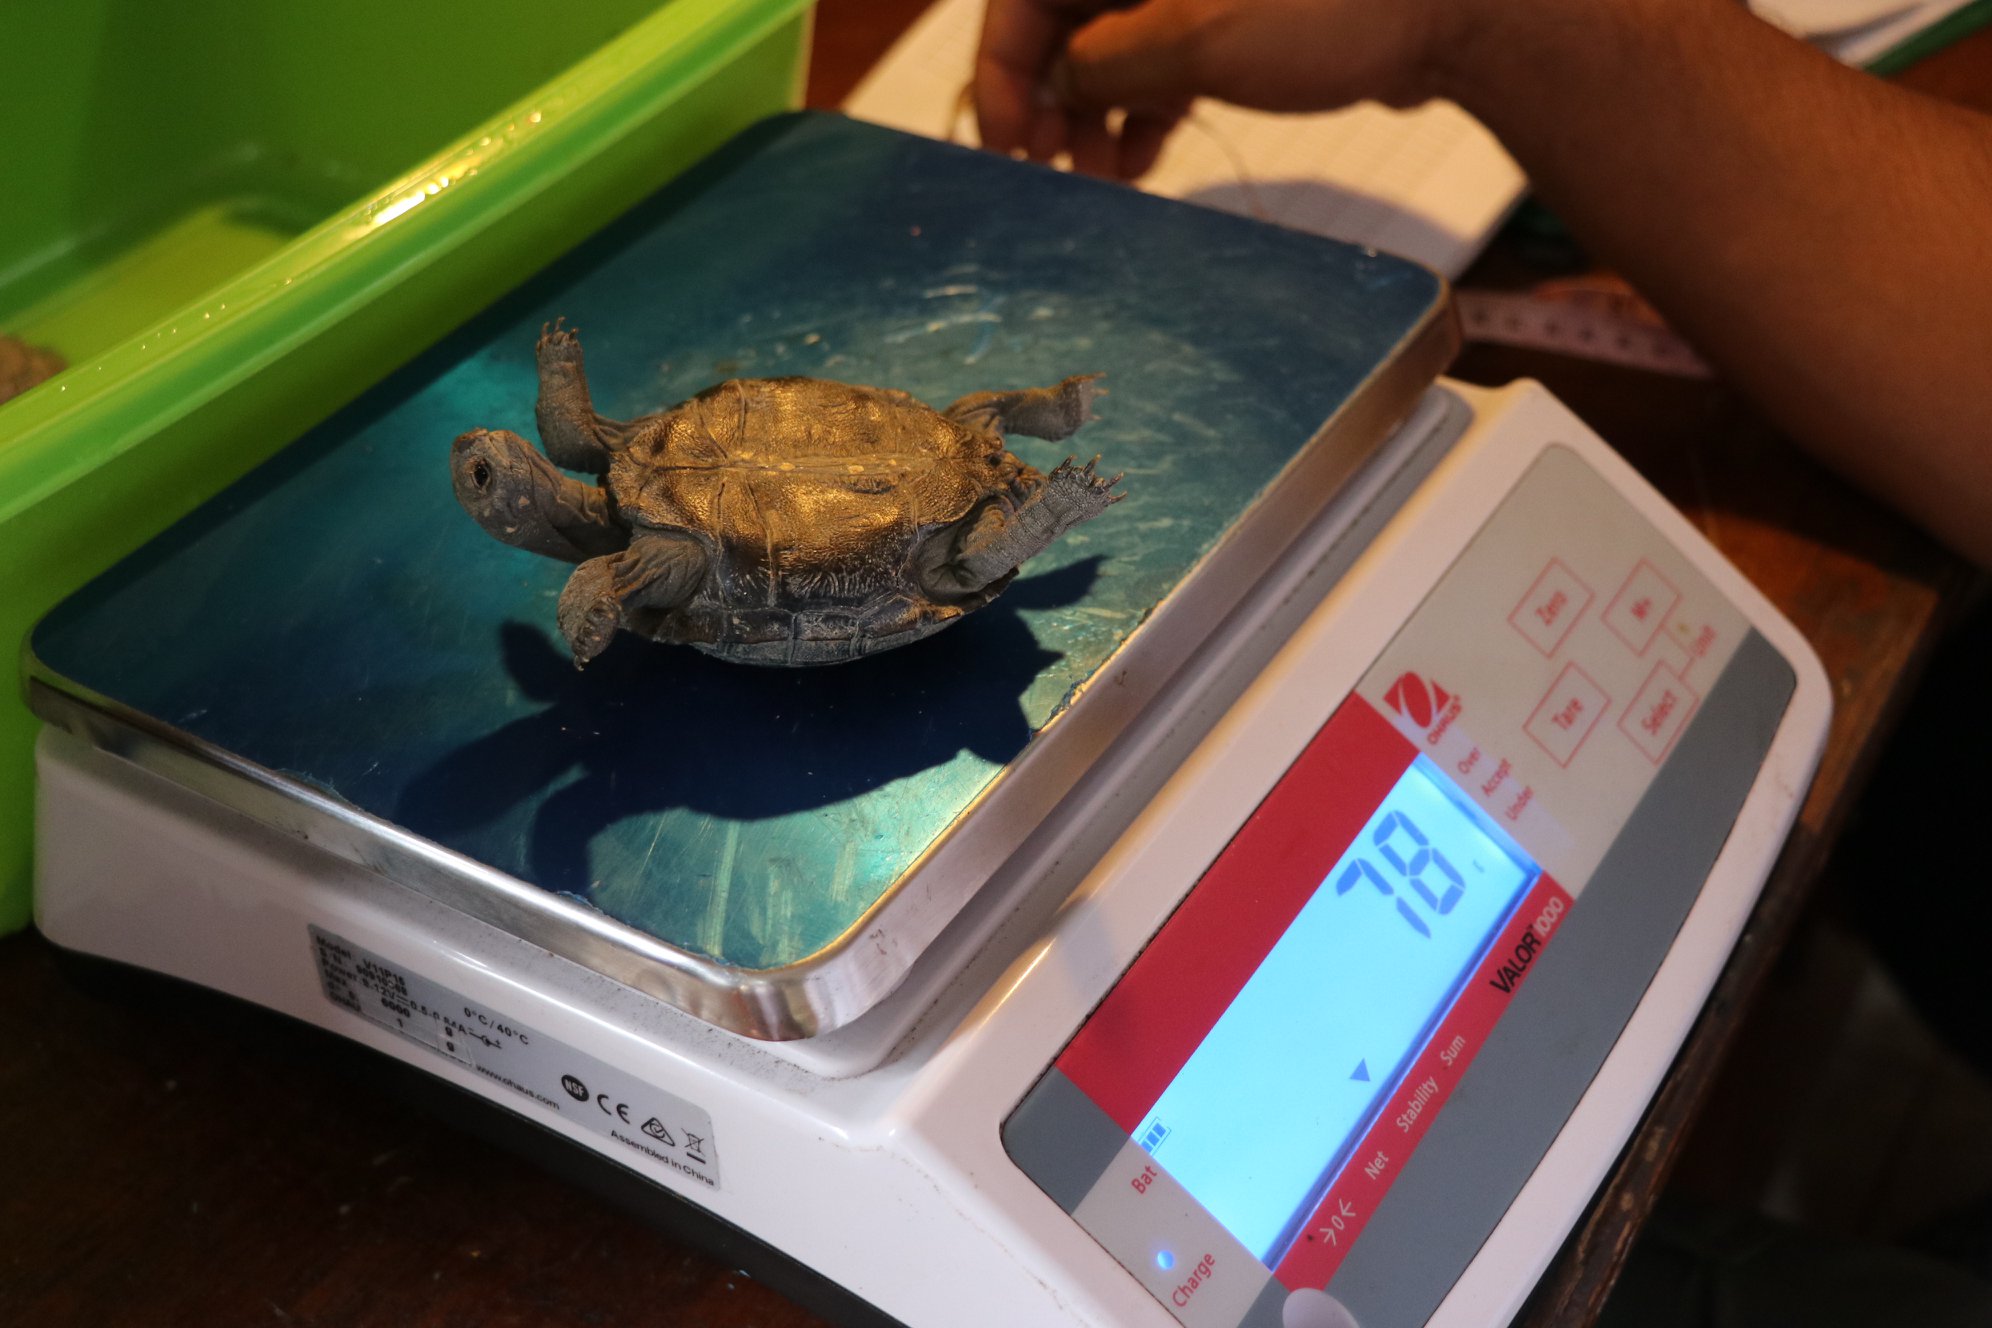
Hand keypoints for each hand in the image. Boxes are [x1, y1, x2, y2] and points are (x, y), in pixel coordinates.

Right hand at [974, 0, 1469, 178]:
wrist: (1458, 7)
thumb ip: (1100, 66)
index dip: (1005, 67)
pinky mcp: (1237, 7)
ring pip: (1115, 40)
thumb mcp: (1191, 43)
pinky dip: (1147, 106)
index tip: (1008, 141)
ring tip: (1100, 179)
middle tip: (1051, 168)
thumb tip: (1049, 87)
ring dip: (1098, 113)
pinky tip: (1140, 160)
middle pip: (1067, 16)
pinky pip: (1165, 53)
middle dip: (1053, 95)